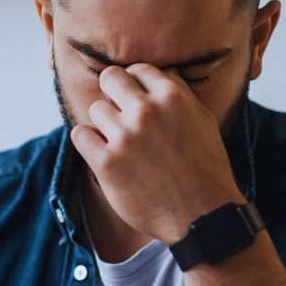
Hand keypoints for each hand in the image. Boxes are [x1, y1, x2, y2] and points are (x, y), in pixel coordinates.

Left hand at [70, 64, 243, 243]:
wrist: (202, 216)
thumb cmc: (206, 169)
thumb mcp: (203, 121)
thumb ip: (180, 94)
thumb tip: (161, 72)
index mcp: (172, 97)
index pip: (138, 69)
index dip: (136, 84)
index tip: (136, 100)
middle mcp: (146, 112)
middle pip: (110, 79)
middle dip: (114, 94)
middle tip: (120, 114)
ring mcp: (124, 137)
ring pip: (95, 109)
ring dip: (104, 124)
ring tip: (120, 143)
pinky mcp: (106, 163)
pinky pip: (80, 135)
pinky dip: (88, 142)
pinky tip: (102, 152)